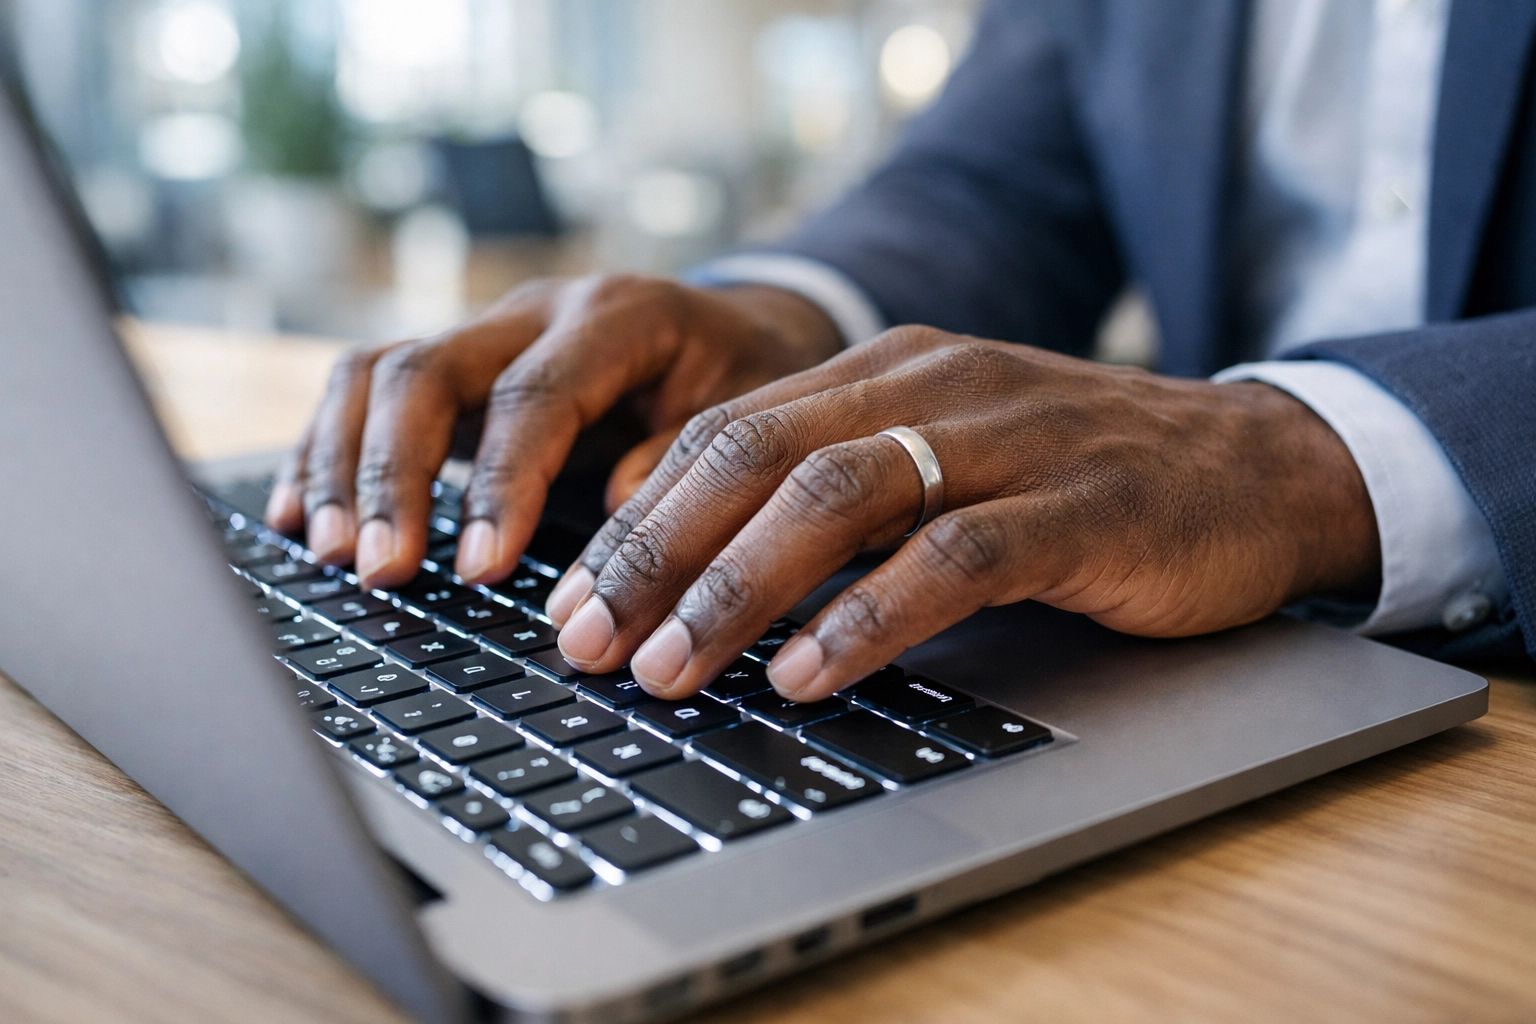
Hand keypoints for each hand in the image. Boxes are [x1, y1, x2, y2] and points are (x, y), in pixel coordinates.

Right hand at [264, 275, 842, 588]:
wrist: (734, 328)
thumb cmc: (742, 379)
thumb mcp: (748, 415)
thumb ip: (687, 460)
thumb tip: (616, 516)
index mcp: (617, 318)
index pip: (536, 395)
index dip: (502, 484)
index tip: (479, 569)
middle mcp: (536, 313)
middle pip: (427, 370)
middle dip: (393, 475)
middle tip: (381, 570)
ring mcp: (485, 333)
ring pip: (377, 372)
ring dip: (342, 464)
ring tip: (329, 553)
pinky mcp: (456, 367)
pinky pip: (364, 390)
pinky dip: (324, 450)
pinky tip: (297, 515)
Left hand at [548, 326, 1380, 701]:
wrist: (1259, 467)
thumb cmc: (1080, 483)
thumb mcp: (944, 467)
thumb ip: (842, 501)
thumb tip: (707, 584)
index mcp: (886, 373)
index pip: (724, 435)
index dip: (637, 519)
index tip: (571, 601)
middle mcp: (931, 386)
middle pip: (756, 457)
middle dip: (656, 554)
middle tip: (585, 640)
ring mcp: (1008, 441)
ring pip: (839, 497)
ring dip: (738, 587)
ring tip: (670, 666)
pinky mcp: (1080, 506)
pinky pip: (955, 556)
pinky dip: (870, 616)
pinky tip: (809, 674)